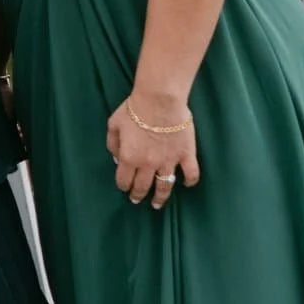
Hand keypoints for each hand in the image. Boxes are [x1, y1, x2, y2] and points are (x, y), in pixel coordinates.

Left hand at [106, 91, 197, 208]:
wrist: (159, 100)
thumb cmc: (134, 110)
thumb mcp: (113, 125)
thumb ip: (112, 144)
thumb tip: (116, 159)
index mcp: (128, 158)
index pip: (124, 180)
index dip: (123, 186)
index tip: (124, 187)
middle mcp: (148, 164)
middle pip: (142, 187)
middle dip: (138, 195)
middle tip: (137, 200)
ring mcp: (169, 161)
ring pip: (165, 186)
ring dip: (160, 197)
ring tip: (157, 204)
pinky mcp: (186, 154)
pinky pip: (191, 173)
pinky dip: (190, 181)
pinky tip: (187, 184)